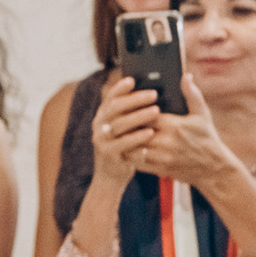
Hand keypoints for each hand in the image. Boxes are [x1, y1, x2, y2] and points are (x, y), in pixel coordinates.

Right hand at [83, 73, 156, 205]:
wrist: (111, 176)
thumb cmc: (124, 148)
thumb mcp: (125, 129)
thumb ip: (132, 113)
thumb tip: (151, 93)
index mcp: (103, 115)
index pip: (110, 97)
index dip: (120, 88)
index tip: (133, 80)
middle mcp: (99, 125)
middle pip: (115, 108)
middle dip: (135, 99)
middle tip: (154, 94)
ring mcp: (101, 140)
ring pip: (119, 125)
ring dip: (138, 117)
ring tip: (156, 111)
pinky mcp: (107, 154)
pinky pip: (122, 144)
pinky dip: (136, 138)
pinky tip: (150, 133)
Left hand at [125, 74, 238, 199]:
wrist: (213, 168)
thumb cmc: (207, 138)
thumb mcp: (202, 114)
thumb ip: (192, 94)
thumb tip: (186, 76)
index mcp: (174, 125)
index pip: (145, 115)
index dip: (135, 110)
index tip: (128, 107)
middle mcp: (166, 142)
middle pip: (136, 131)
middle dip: (126, 126)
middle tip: (117, 120)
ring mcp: (162, 157)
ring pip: (133, 148)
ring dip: (125, 142)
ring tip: (119, 134)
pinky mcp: (160, 169)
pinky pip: (138, 163)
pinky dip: (130, 156)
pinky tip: (126, 149)